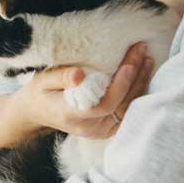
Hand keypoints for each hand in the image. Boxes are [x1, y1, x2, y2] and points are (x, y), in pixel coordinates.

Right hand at [16, 41, 155, 139]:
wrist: (36, 113)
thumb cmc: (40, 93)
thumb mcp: (42, 81)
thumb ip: (60, 77)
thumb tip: (78, 75)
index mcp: (70, 115)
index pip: (104, 104)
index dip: (120, 85)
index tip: (130, 63)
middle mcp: (88, 128)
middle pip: (121, 106)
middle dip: (135, 77)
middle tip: (142, 51)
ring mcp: (98, 131)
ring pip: (128, 110)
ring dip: (140, 84)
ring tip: (147, 59)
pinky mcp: (106, 129)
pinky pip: (127, 113)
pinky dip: (137, 94)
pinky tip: (142, 75)